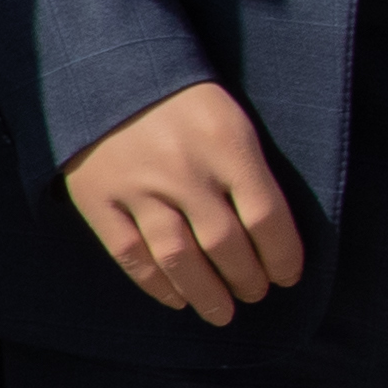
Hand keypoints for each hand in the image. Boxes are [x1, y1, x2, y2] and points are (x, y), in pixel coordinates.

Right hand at [61, 81, 302, 324]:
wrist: (108, 74)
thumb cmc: (186, 104)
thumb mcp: (232, 121)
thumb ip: (251, 172)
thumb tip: (273, 236)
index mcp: (228, 147)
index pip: (266, 217)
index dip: (282, 256)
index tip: (289, 277)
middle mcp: (184, 171)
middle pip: (224, 244)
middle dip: (246, 278)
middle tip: (255, 293)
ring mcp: (138, 188)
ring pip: (178, 257)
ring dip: (206, 293)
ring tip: (222, 312)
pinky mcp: (99, 200)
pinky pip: (130, 254)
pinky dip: (156, 284)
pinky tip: (176, 299)